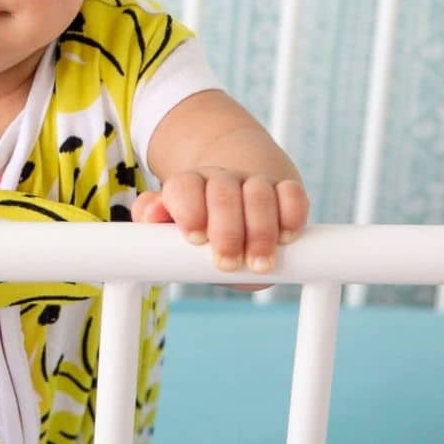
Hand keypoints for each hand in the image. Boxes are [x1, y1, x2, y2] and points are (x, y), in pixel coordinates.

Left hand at [130, 168, 308, 280]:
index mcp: (190, 184)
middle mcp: (223, 179)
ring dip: (260, 231)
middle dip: (227, 231)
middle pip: (223, 193)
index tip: (196, 239)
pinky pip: (292, 193)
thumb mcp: (172, 220)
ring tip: (259, 264)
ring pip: (259, 194)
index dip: (190, 211)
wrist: (236, 179)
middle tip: (227, 263)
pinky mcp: (285, 187)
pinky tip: (287, 238)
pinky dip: (292, 215)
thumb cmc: (200, 215)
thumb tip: (151, 214)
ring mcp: (256, 181)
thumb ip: (155, 218)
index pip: (185, 187)